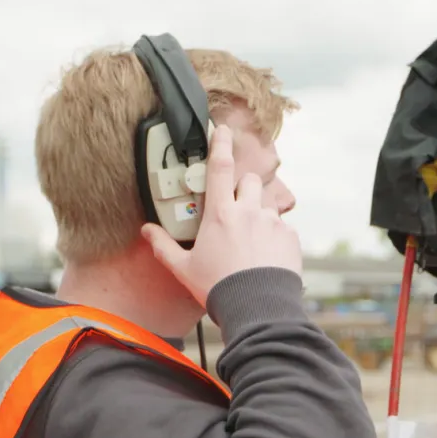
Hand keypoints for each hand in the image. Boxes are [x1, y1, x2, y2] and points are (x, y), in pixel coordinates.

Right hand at [141, 125, 302, 305]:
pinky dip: (275, 237)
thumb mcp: (184, 268)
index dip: (220, 144)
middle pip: (249, 181)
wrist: (257, 307)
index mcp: (220, 214)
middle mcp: (248, 211)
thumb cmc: (218, 288)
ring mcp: (272, 222)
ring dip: (258, 215)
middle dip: (242, 189)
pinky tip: (265, 258)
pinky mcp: (290, 236)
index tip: (223, 130)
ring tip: (251, 243)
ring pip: (266, 205)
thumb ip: (164, 246)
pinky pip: (282, 228)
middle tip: (235, 210)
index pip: (219, 167)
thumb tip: (146, 230)